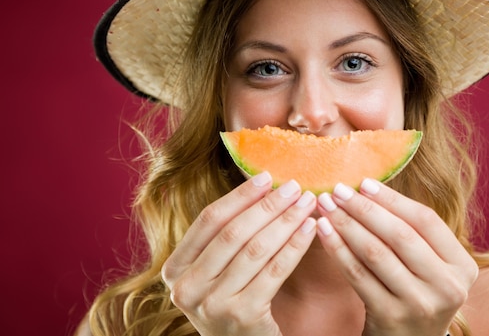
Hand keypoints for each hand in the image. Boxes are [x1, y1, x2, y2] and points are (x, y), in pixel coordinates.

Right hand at [161, 173, 316, 335]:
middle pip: (233, 233)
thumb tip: (262, 188)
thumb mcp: (214, 273)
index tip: (267, 176)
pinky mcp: (244, 316)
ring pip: (256, 249)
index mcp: (175, 270)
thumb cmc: (232, 303)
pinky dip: (295, 246)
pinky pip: (275, 271)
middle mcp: (187, 288)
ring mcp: (213, 305)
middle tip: (294, 187)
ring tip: (307, 203)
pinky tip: (310, 229)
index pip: (209, 220)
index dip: (240, 196)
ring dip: (286, 221)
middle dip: (268, 206)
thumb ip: (225, 238)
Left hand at [316, 179, 477, 335]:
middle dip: (364, 208)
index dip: (392, 199)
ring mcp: (419, 304)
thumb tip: (368, 187)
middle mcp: (447, 286)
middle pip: (400, 235)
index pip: (426, 221)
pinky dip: (337, 249)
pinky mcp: (390, 316)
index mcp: (462, 266)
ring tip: (325, 205)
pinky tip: (323, 231)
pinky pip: (357, 274)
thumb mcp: (431, 266)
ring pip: (376, 253)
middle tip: (338, 190)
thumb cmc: (417, 291)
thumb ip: (414, 233)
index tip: (364, 182)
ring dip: (346, 224)